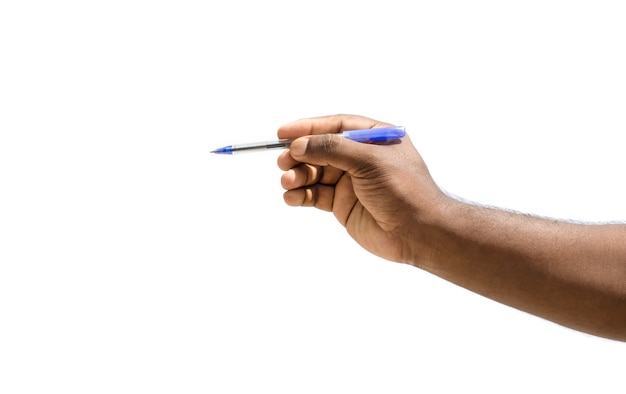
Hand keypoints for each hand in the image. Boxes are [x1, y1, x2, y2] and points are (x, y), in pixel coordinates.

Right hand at [277, 114, 445, 263]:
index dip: (308, 128)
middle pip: (320, 150)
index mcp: (373, 138)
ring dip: (298, 176)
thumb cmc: (404, 190)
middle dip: (299, 155)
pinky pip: (316, 195)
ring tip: (288, 182)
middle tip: (282, 162)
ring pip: (315, 173)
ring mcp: (350, 182)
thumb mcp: (369, 160)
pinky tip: (292, 197)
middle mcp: (360, 158)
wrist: (418, 233)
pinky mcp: (343, 205)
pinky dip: (301, 195)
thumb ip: (332, 149)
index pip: (335, 126)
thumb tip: (299, 145)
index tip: (282, 133)